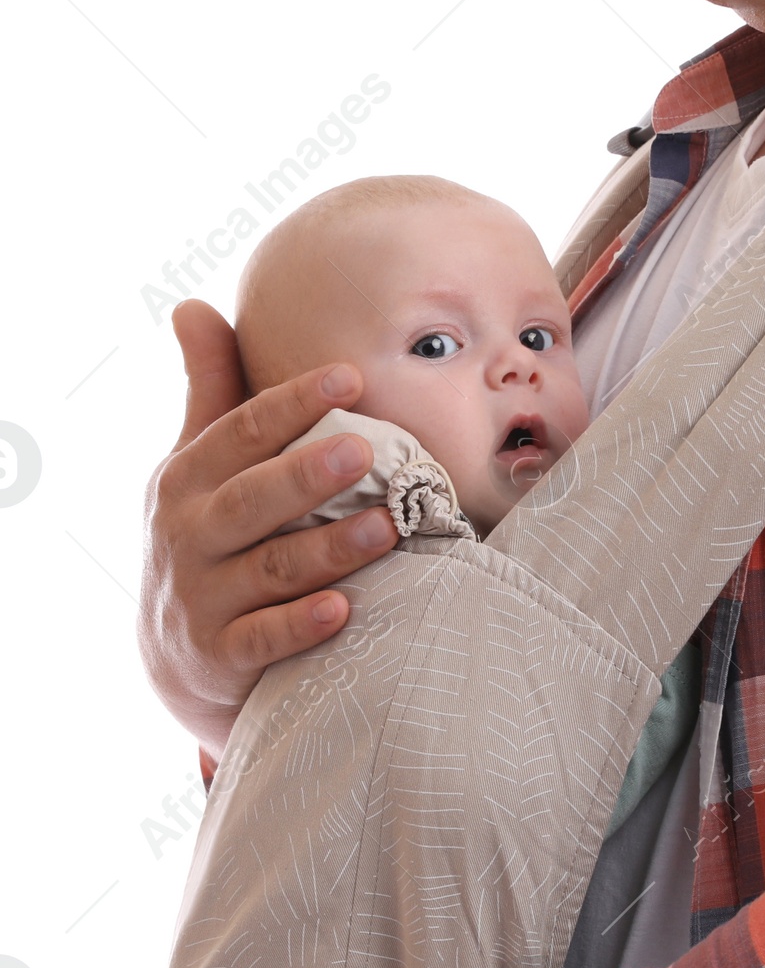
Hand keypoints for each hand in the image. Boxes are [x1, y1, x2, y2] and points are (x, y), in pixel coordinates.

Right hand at [137, 299, 399, 760]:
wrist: (178, 661)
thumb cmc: (204, 542)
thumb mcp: (194, 469)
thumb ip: (208, 393)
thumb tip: (192, 305)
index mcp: (185, 481)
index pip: (238, 434)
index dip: (291, 403)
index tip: (349, 374)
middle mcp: (188, 536)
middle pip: (251, 500)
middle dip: (304, 474)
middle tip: (363, 449)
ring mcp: (204, 599)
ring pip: (270, 570)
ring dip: (328, 549)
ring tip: (384, 528)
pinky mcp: (223, 656)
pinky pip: (265, 640)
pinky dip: (303, 625)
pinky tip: (345, 610)